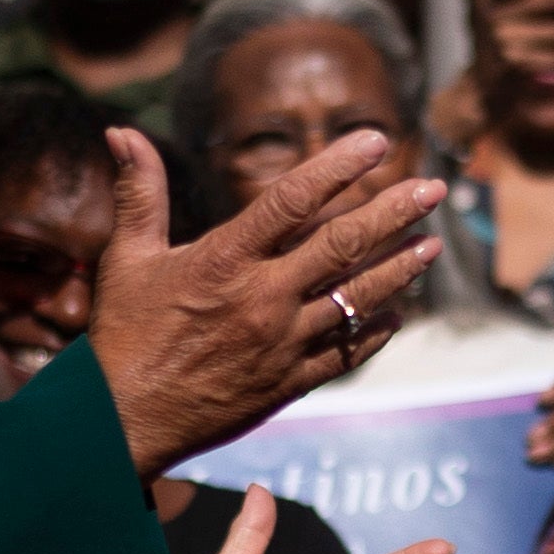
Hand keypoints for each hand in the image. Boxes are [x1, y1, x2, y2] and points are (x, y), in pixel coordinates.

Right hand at [88, 127, 444, 474]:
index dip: (338, 167)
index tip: (376, 142)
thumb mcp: (127, 257)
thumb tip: (120, 131)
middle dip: (395, 212)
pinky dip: (375, 332)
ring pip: (356, 299)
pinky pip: (345, 352)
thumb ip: (139, 191)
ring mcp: (281, 343)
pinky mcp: (288, 382)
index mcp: (224, 260)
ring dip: (400, 269)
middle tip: (433, 189)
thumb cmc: (123, 334)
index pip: (293, 200)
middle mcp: (262, 298)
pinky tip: (398, 313)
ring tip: (433, 245)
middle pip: (343, 245)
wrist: (125, 422)